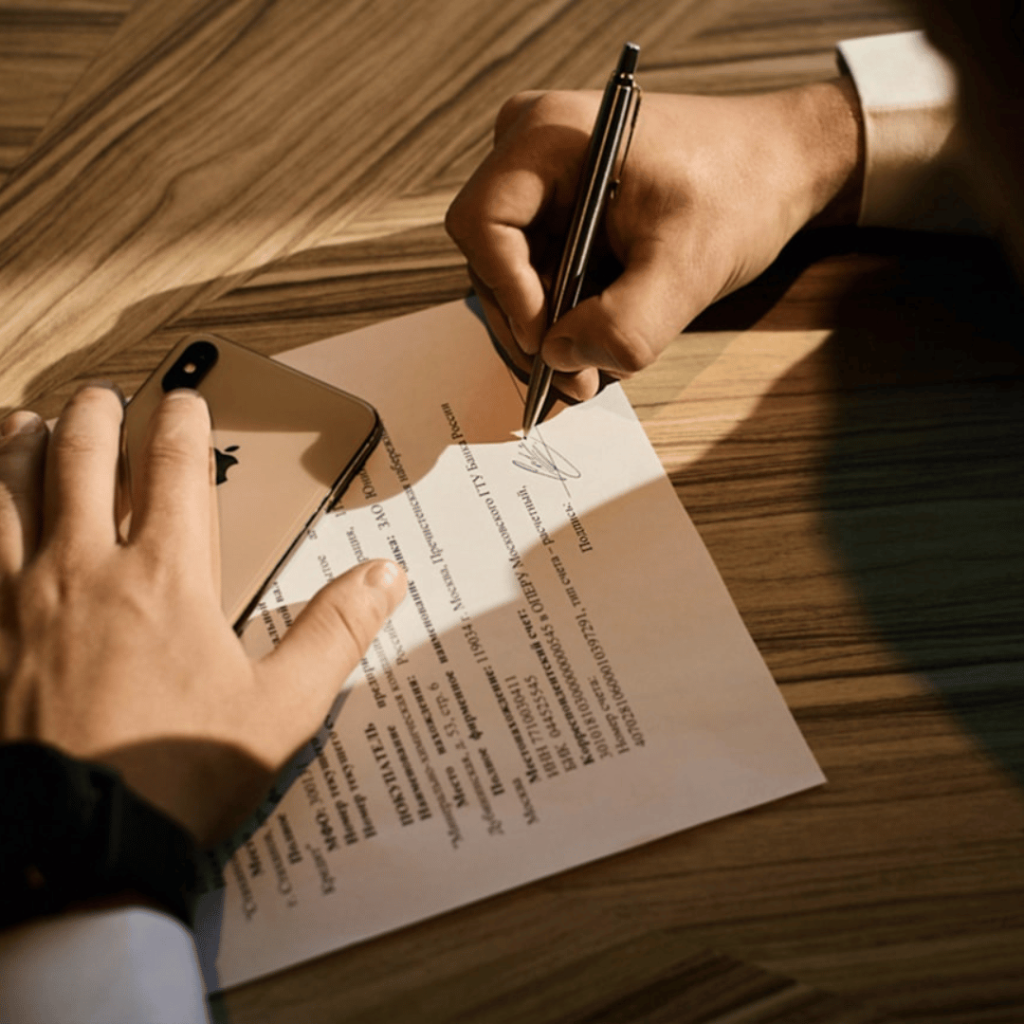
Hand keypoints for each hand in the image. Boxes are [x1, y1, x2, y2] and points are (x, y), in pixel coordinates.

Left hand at [0, 385, 404, 845]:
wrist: (79, 845)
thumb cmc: (183, 774)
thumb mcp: (282, 706)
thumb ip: (336, 631)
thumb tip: (385, 574)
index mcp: (166, 577)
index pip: (172, 467)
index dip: (180, 420)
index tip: (185, 398)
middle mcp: (86, 570)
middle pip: (79, 459)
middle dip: (93, 415)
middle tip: (102, 396)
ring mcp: (21, 600)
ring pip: (7, 492)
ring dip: (19, 446)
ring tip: (25, 420)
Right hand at [446, 79, 863, 399]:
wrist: (780, 165)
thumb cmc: (741, 192)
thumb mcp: (689, 266)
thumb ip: (626, 324)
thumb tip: (561, 361)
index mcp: (551, 137)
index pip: (483, 225)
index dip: (508, 294)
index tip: (548, 344)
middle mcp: (533, 150)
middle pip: (491, 257)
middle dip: (531, 326)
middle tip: (575, 380)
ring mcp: (543, 179)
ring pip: (513, 273)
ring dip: (549, 328)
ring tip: (590, 369)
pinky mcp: (560, 206)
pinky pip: (539, 270)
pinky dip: (563, 314)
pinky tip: (595, 342)